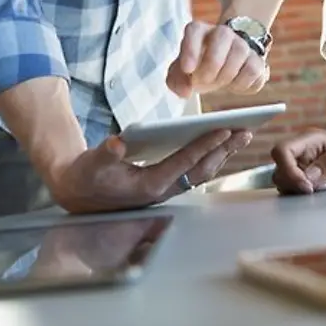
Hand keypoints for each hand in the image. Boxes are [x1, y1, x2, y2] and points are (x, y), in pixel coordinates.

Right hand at [48, 128, 252, 211]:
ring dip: (223, 154)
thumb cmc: (86, 177)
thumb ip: (105, 154)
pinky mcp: (165, 185)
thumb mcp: (91, 164)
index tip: (224, 130)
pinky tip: (222, 145)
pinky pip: (194, 171)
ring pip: (201, 172)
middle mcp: (162, 190)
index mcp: (148, 185)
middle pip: (201, 170)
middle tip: (245, 132)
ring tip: (242, 135)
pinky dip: (211, 157)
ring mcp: (165, 189)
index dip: (205, 145)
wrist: (79, 194)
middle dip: (224, 150)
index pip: (183, 162)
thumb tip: (117, 144)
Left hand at [165, 20, 267, 98]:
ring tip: (219, 81)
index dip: (191, 49)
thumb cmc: (200, 66)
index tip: (187, 69)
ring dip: (226, 75)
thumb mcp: (182, 72)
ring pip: (240, 52)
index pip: (195, 29)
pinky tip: (233, 84)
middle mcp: (223, 33)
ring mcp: (242, 44)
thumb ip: (177, 80)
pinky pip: (253, 71)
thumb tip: (184, 91)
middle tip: (204, 80)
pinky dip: (241, 84)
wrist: (224, 66)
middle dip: (212, 63)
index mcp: (200, 31)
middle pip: (223, 35)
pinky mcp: (257, 60)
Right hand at [271, 129, 325, 193]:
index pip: (282, 151)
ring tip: (324, 188)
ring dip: (299, 190)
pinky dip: (302, 194)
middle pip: (279, 169)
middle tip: (321, 188)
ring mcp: (298, 164)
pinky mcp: (300, 177)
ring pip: (282, 181)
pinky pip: (290, 188)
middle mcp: (299, 151)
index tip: (307, 186)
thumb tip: (309, 176)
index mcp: (308, 139)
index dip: (289, 171)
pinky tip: (321, 191)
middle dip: (296, 184)